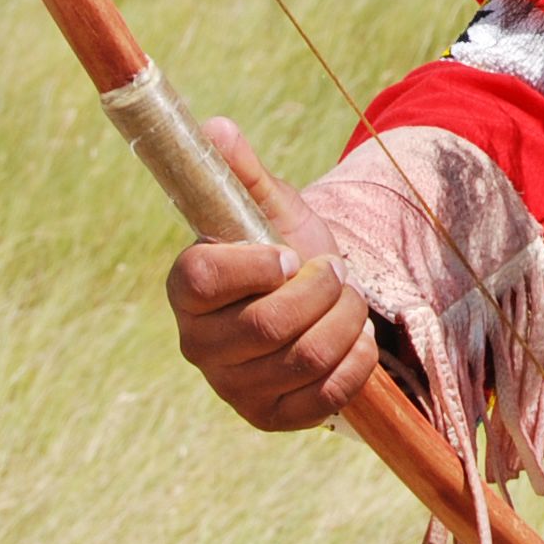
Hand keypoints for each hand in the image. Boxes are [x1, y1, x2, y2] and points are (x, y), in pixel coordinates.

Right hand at [164, 117, 378, 430]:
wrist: (315, 299)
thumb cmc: (284, 245)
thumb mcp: (270, 205)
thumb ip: (242, 170)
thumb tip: (215, 126)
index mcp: (188, 286)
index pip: (204, 280)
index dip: (255, 267)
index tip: (290, 254)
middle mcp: (198, 344)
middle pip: (267, 327)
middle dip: (322, 292)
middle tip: (336, 271)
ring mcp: (232, 387)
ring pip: (304, 359)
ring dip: (345, 320)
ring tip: (347, 299)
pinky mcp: (270, 416)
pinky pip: (324, 397)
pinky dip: (355, 361)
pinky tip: (354, 338)